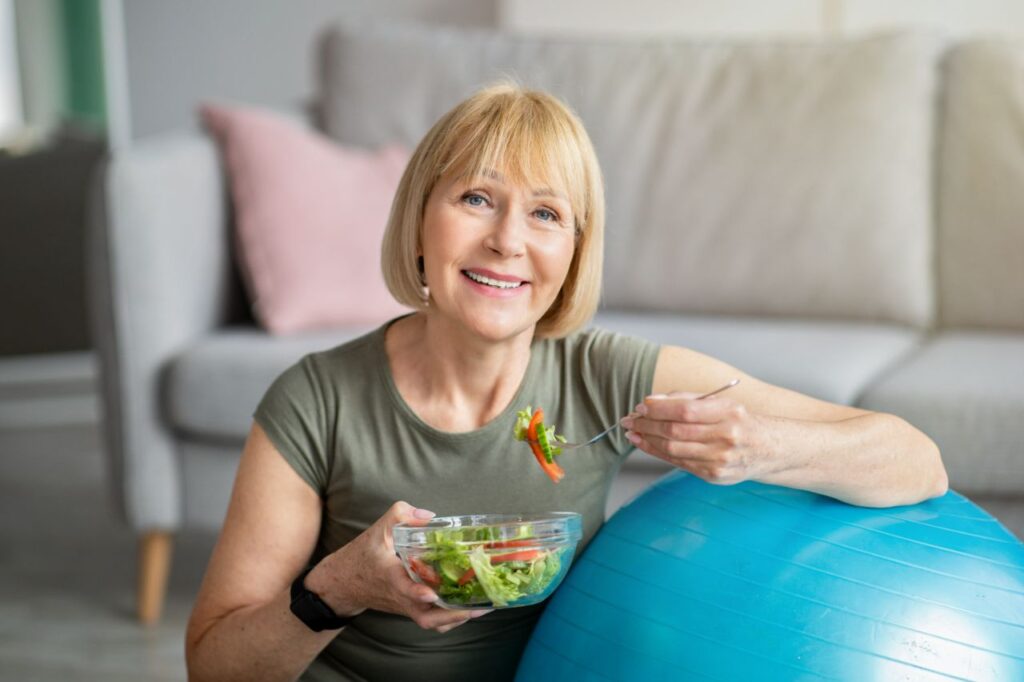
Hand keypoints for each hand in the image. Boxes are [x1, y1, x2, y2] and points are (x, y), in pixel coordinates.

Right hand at [305, 501, 490, 633]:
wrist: (344, 583)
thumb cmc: (362, 555)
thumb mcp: (377, 529)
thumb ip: (400, 515)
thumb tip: (429, 516)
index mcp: (389, 575)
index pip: (403, 588)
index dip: (416, 593)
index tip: (431, 594)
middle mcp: (399, 596)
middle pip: (424, 616)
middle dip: (452, 615)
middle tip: (477, 606)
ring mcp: (405, 606)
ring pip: (430, 622)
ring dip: (455, 619)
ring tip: (480, 607)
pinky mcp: (409, 610)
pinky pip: (430, 621)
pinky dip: (449, 619)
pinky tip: (466, 608)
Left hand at [622, 392, 765, 484]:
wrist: (768, 450)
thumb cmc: (739, 422)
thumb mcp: (722, 403)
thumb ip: (688, 399)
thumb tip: (652, 402)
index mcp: (729, 413)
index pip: (686, 410)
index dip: (659, 409)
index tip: (642, 406)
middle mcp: (726, 437)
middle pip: (676, 431)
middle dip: (647, 425)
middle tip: (630, 419)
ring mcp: (720, 459)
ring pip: (673, 449)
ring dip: (647, 440)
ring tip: (633, 432)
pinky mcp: (713, 475)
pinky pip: (678, 463)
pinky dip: (658, 453)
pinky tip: (646, 444)